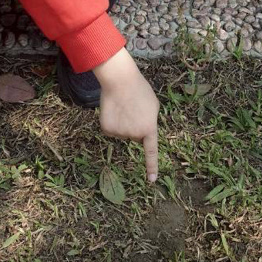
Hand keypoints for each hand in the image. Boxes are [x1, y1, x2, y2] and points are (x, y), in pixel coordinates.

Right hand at [93, 48, 158, 182]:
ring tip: (124, 106)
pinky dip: (112, 122)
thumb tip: (143, 131)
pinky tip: (113, 110)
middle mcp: (135, 135)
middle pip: (134, 136)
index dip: (151, 166)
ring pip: (122, 132)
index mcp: (149, 129)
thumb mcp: (153, 106)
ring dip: (123, 122)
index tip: (152, 180)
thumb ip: (150, 122)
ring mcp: (120, 133)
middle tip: (133, 108)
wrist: (120, 81)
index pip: (151, 152)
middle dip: (134, 125)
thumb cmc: (139, 90)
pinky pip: (111, 130)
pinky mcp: (107, 130)